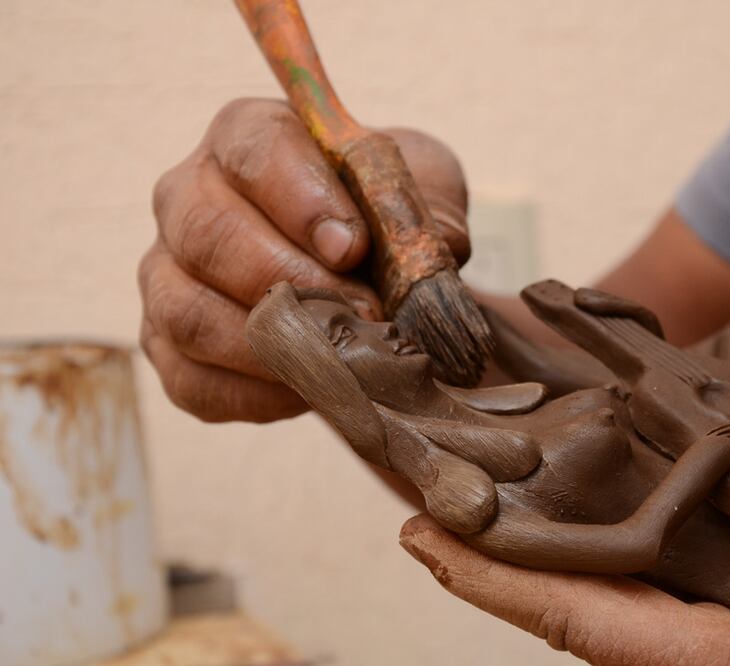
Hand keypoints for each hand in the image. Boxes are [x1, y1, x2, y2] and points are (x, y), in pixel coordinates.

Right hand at [139, 98, 468, 421]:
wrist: (367, 269)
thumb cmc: (384, 215)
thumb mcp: (422, 188)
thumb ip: (420, 209)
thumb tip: (419, 252)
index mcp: (245, 136)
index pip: (255, 152)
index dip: (303, 202)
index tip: (354, 247)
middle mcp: (187, 197)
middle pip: (209, 235)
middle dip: (293, 282)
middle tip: (364, 313)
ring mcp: (166, 274)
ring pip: (189, 313)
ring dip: (273, 345)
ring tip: (343, 358)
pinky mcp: (166, 345)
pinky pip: (191, 380)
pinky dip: (256, 395)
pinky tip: (313, 388)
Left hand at [400, 479, 729, 664]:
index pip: (579, 620)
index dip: (491, 580)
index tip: (422, 537)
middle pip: (597, 603)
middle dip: (527, 549)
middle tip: (472, 485)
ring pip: (653, 596)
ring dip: (602, 540)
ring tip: (560, 477)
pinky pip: (712, 592)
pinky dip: (680, 546)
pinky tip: (687, 507)